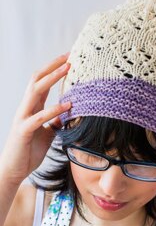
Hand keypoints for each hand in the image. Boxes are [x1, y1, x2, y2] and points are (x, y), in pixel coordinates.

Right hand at [0, 53, 71, 184]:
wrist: (14, 169)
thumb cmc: (29, 151)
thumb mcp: (47, 134)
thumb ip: (55, 122)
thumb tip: (68, 115)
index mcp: (32, 107)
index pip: (42, 82)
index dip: (55, 70)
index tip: (70, 59)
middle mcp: (26, 108)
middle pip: (37, 79)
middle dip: (53, 66)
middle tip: (70, 56)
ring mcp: (23, 117)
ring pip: (35, 91)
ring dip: (52, 78)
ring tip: (68, 69)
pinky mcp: (23, 130)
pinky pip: (39, 117)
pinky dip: (53, 110)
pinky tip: (67, 106)